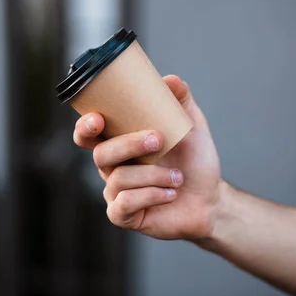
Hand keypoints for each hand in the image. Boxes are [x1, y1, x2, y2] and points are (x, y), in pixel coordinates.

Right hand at [73, 75, 221, 239]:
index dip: (85, 126)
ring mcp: (116, 192)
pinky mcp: (124, 216)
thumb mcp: (191, 125)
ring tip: (178, 177)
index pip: (89, 134)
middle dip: (128, 145)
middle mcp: (112, 167)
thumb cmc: (194, 160)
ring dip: (154, 175)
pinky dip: (152, 195)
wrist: (210, 198)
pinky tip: (170, 194)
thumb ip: (180, 100)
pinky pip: (125, 203)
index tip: (99, 118)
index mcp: (120, 142)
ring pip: (118, 178)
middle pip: (100, 153)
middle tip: (158, 140)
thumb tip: (170, 80)